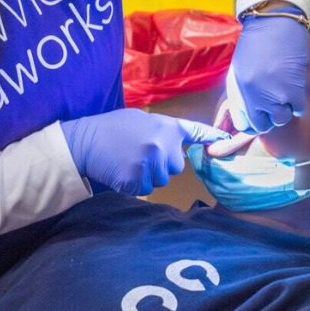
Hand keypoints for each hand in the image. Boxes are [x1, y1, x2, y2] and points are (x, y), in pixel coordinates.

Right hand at [61, 109, 228, 195]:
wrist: (84, 141)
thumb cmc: (110, 129)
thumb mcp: (140, 120)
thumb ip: (161, 131)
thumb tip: (175, 148)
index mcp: (166, 126)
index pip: (194, 131)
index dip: (211, 136)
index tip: (225, 140)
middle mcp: (163, 144)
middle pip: (176, 167)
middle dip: (160, 165)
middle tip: (138, 154)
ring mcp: (151, 163)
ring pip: (160, 181)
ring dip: (146, 176)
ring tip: (127, 161)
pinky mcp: (139, 179)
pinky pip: (144, 190)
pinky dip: (134, 186)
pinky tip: (121, 171)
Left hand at [228, 10, 308, 133]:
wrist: (274, 23)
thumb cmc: (255, 44)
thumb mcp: (239, 70)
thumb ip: (242, 93)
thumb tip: (246, 113)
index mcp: (239, 90)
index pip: (244, 125)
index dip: (252, 123)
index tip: (258, 117)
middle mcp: (256, 96)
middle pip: (265, 125)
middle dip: (268, 117)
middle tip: (272, 104)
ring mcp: (276, 94)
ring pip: (283, 118)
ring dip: (284, 109)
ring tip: (282, 92)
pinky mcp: (295, 89)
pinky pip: (298, 108)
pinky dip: (297, 102)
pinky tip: (292, 87)